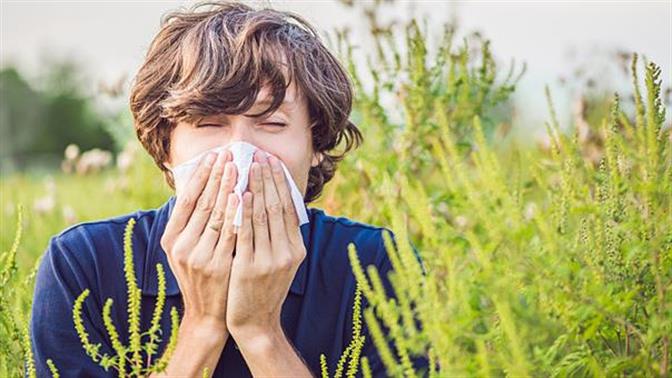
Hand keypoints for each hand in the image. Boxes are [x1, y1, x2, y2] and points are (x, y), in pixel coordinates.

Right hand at [160, 150, 237, 329]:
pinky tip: (244, 196)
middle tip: (229, 153)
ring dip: (228, 188)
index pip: (186, 200)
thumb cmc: (201, 275)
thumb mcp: (186, 250)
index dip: (200, 176)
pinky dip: (237, 213)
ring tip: (238, 166)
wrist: (208, 314)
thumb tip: (201, 186)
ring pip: (216, 215)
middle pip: (202, 203)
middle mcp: (181, 247)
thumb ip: (191, 223)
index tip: (213, 156)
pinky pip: (230, 233)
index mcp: (171, 239)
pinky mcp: (217, 266)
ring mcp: (198, 257)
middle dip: (217, 176)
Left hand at [226, 151, 306, 338]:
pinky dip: (244, 211)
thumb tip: (274, 203)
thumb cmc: (263, 288)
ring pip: (262, 215)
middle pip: (277, 206)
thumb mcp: (279, 262)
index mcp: (296, 249)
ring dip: (255, 187)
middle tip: (259, 155)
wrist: (255, 322)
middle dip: (268, 178)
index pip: (289, 207)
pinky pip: (246, 232)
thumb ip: (279, 236)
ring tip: (248, 165)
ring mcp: (270, 260)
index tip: (272, 161)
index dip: (280, 182)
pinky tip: (240, 194)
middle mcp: (287, 252)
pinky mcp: (250, 267)